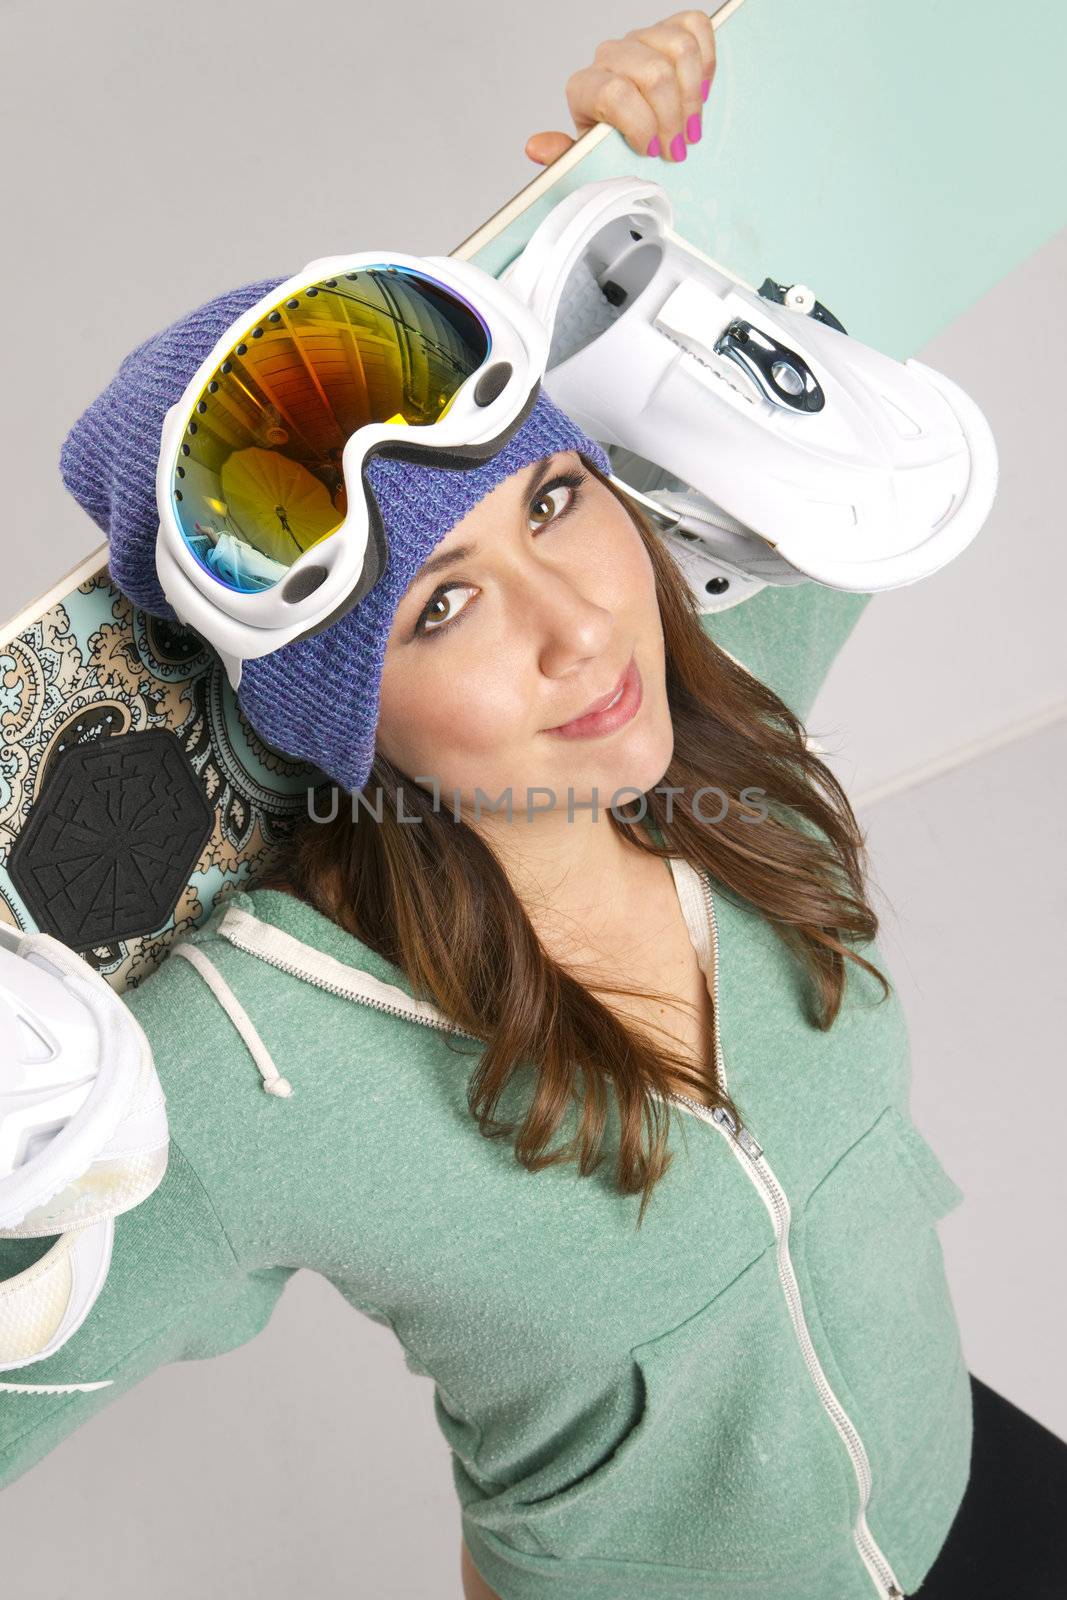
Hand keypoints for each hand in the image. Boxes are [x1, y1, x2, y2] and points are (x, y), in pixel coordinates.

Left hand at [524, 10, 716, 167]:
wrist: (634, 136)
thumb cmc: (612, 150)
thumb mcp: (588, 163)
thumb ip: (566, 158)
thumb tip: (536, 148)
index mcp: (586, 87)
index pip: (614, 93)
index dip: (641, 124)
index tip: (652, 151)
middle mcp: (611, 57)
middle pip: (653, 73)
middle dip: (672, 117)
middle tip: (676, 148)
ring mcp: (641, 40)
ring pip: (678, 49)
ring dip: (692, 96)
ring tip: (691, 126)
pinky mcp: (670, 31)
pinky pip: (695, 27)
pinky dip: (706, 61)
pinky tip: (701, 91)